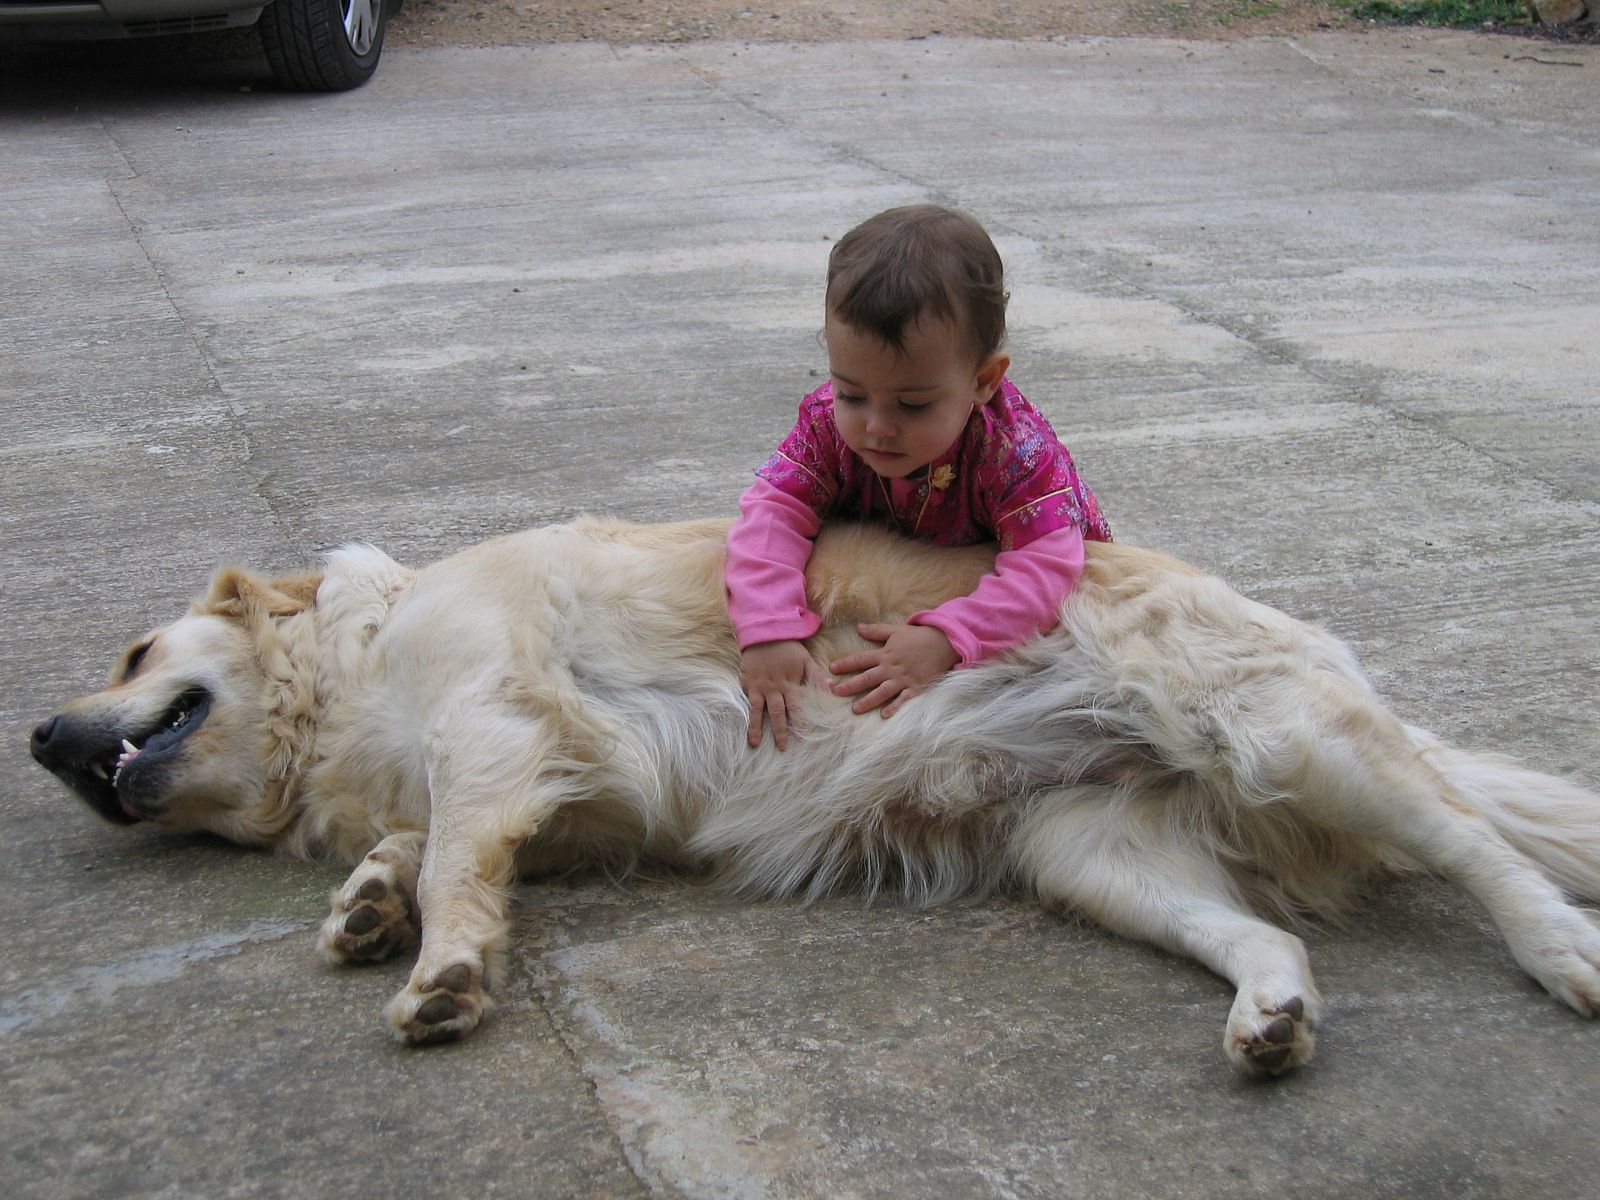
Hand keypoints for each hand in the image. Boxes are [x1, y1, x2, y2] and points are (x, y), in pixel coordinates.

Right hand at [739, 640, 826, 749]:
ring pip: (758, 711)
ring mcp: (759, 687)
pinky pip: (746, 702)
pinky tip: (744, 728)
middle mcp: (774, 688)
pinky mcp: (748, 684)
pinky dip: (745, 715)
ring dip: (757, 728)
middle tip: (782, 748)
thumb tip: (833, 687)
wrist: (764, 634)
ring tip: (755, 744)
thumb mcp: (806, 659)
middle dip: (780, 731)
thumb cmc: (788, 648)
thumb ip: (817, 675)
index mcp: (790, 683)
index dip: (800, 722)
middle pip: (777, 713)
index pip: (796, 707)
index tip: (804, 737)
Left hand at [829, 623, 958, 717]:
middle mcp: (891, 668)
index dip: (845, 664)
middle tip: (835, 692)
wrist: (943, 643)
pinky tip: (884, 715)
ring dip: (868, 701)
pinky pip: (903, 700)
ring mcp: (903, 679)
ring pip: (882, 692)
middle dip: (850, 686)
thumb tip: (858, 627)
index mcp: (885, 654)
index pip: (861, 659)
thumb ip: (876, 631)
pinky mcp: (916, 687)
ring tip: (855, 709)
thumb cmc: (918, 636)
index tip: (832, 669)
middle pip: (867, 678)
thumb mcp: (896, 630)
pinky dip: (894, 707)